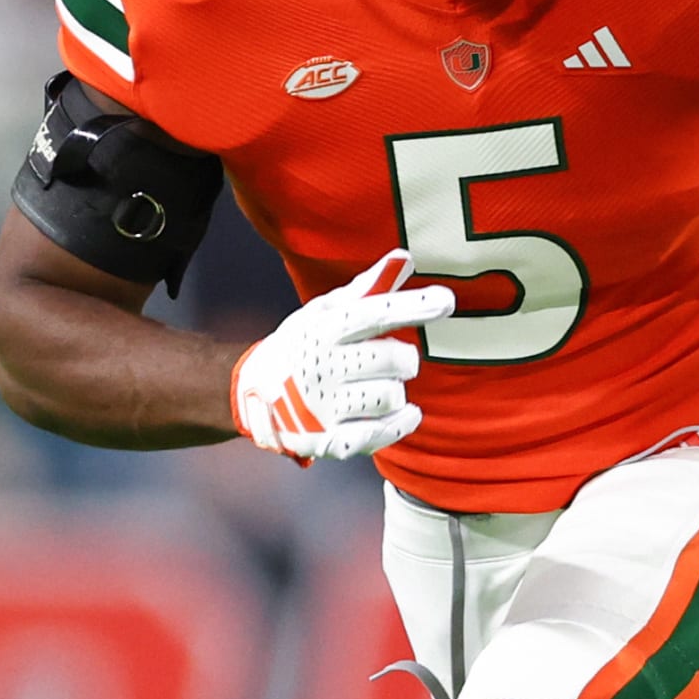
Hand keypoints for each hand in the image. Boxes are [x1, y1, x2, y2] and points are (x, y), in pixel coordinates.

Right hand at [231, 248, 455, 463]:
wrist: (251, 394)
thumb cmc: (303, 344)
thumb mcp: (325, 312)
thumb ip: (368, 288)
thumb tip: (405, 258)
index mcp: (322, 329)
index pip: (374, 314)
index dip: (412, 306)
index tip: (447, 300)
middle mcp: (321, 367)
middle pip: (394, 360)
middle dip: (403, 358)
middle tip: (387, 359)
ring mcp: (324, 407)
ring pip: (393, 396)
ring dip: (394, 390)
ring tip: (373, 386)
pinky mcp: (330, 440)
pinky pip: (385, 432)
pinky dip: (402, 421)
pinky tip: (401, 412)